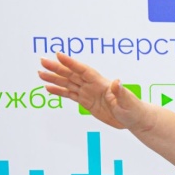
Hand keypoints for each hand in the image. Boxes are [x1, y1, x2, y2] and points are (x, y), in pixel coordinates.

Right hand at [38, 52, 152, 131]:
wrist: (134, 119)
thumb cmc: (134, 110)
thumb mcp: (128, 102)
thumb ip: (121, 92)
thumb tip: (117, 82)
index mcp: (102, 84)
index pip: (84, 70)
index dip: (71, 63)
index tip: (58, 55)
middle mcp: (93, 86)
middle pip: (72, 74)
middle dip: (57, 68)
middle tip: (42, 61)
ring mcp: (89, 93)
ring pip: (69, 83)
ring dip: (55, 78)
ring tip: (40, 73)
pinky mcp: (87, 102)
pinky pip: (71, 95)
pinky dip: (59, 91)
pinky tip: (48, 87)